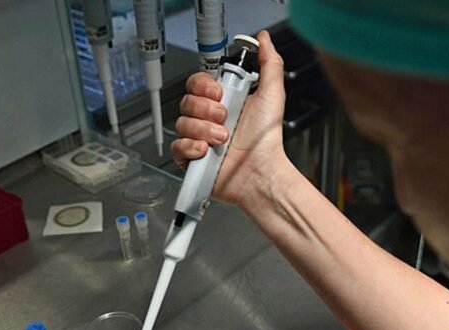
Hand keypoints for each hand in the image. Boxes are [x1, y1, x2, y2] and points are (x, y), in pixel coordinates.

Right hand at [171, 30, 290, 207]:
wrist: (260, 171)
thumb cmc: (266, 140)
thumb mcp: (272, 95)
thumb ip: (270, 64)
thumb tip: (264, 39)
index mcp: (222, 102)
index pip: (197, 83)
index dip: (204, 87)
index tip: (219, 93)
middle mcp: (207, 119)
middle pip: (186, 101)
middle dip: (206, 109)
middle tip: (225, 118)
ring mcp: (197, 138)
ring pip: (182, 123)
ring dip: (204, 130)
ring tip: (223, 139)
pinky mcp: (190, 158)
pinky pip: (176, 146)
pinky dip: (192, 147)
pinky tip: (207, 151)